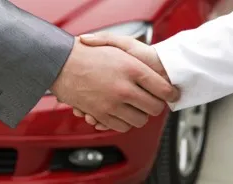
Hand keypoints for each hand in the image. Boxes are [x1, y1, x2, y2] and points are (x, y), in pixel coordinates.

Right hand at [51, 37, 178, 131]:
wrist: (61, 63)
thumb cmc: (90, 54)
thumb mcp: (119, 47)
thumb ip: (142, 63)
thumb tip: (161, 79)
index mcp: (133, 69)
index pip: (164, 89)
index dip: (171, 94)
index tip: (171, 95)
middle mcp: (124, 88)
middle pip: (154, 108)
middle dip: (155, 105)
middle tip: (152, 100)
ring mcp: (111, 104)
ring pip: (139, 120)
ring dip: (140, 114)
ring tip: (135, 106)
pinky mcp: (100, 114)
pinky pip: (121, 126)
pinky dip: (124, 121)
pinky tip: (121, 111)